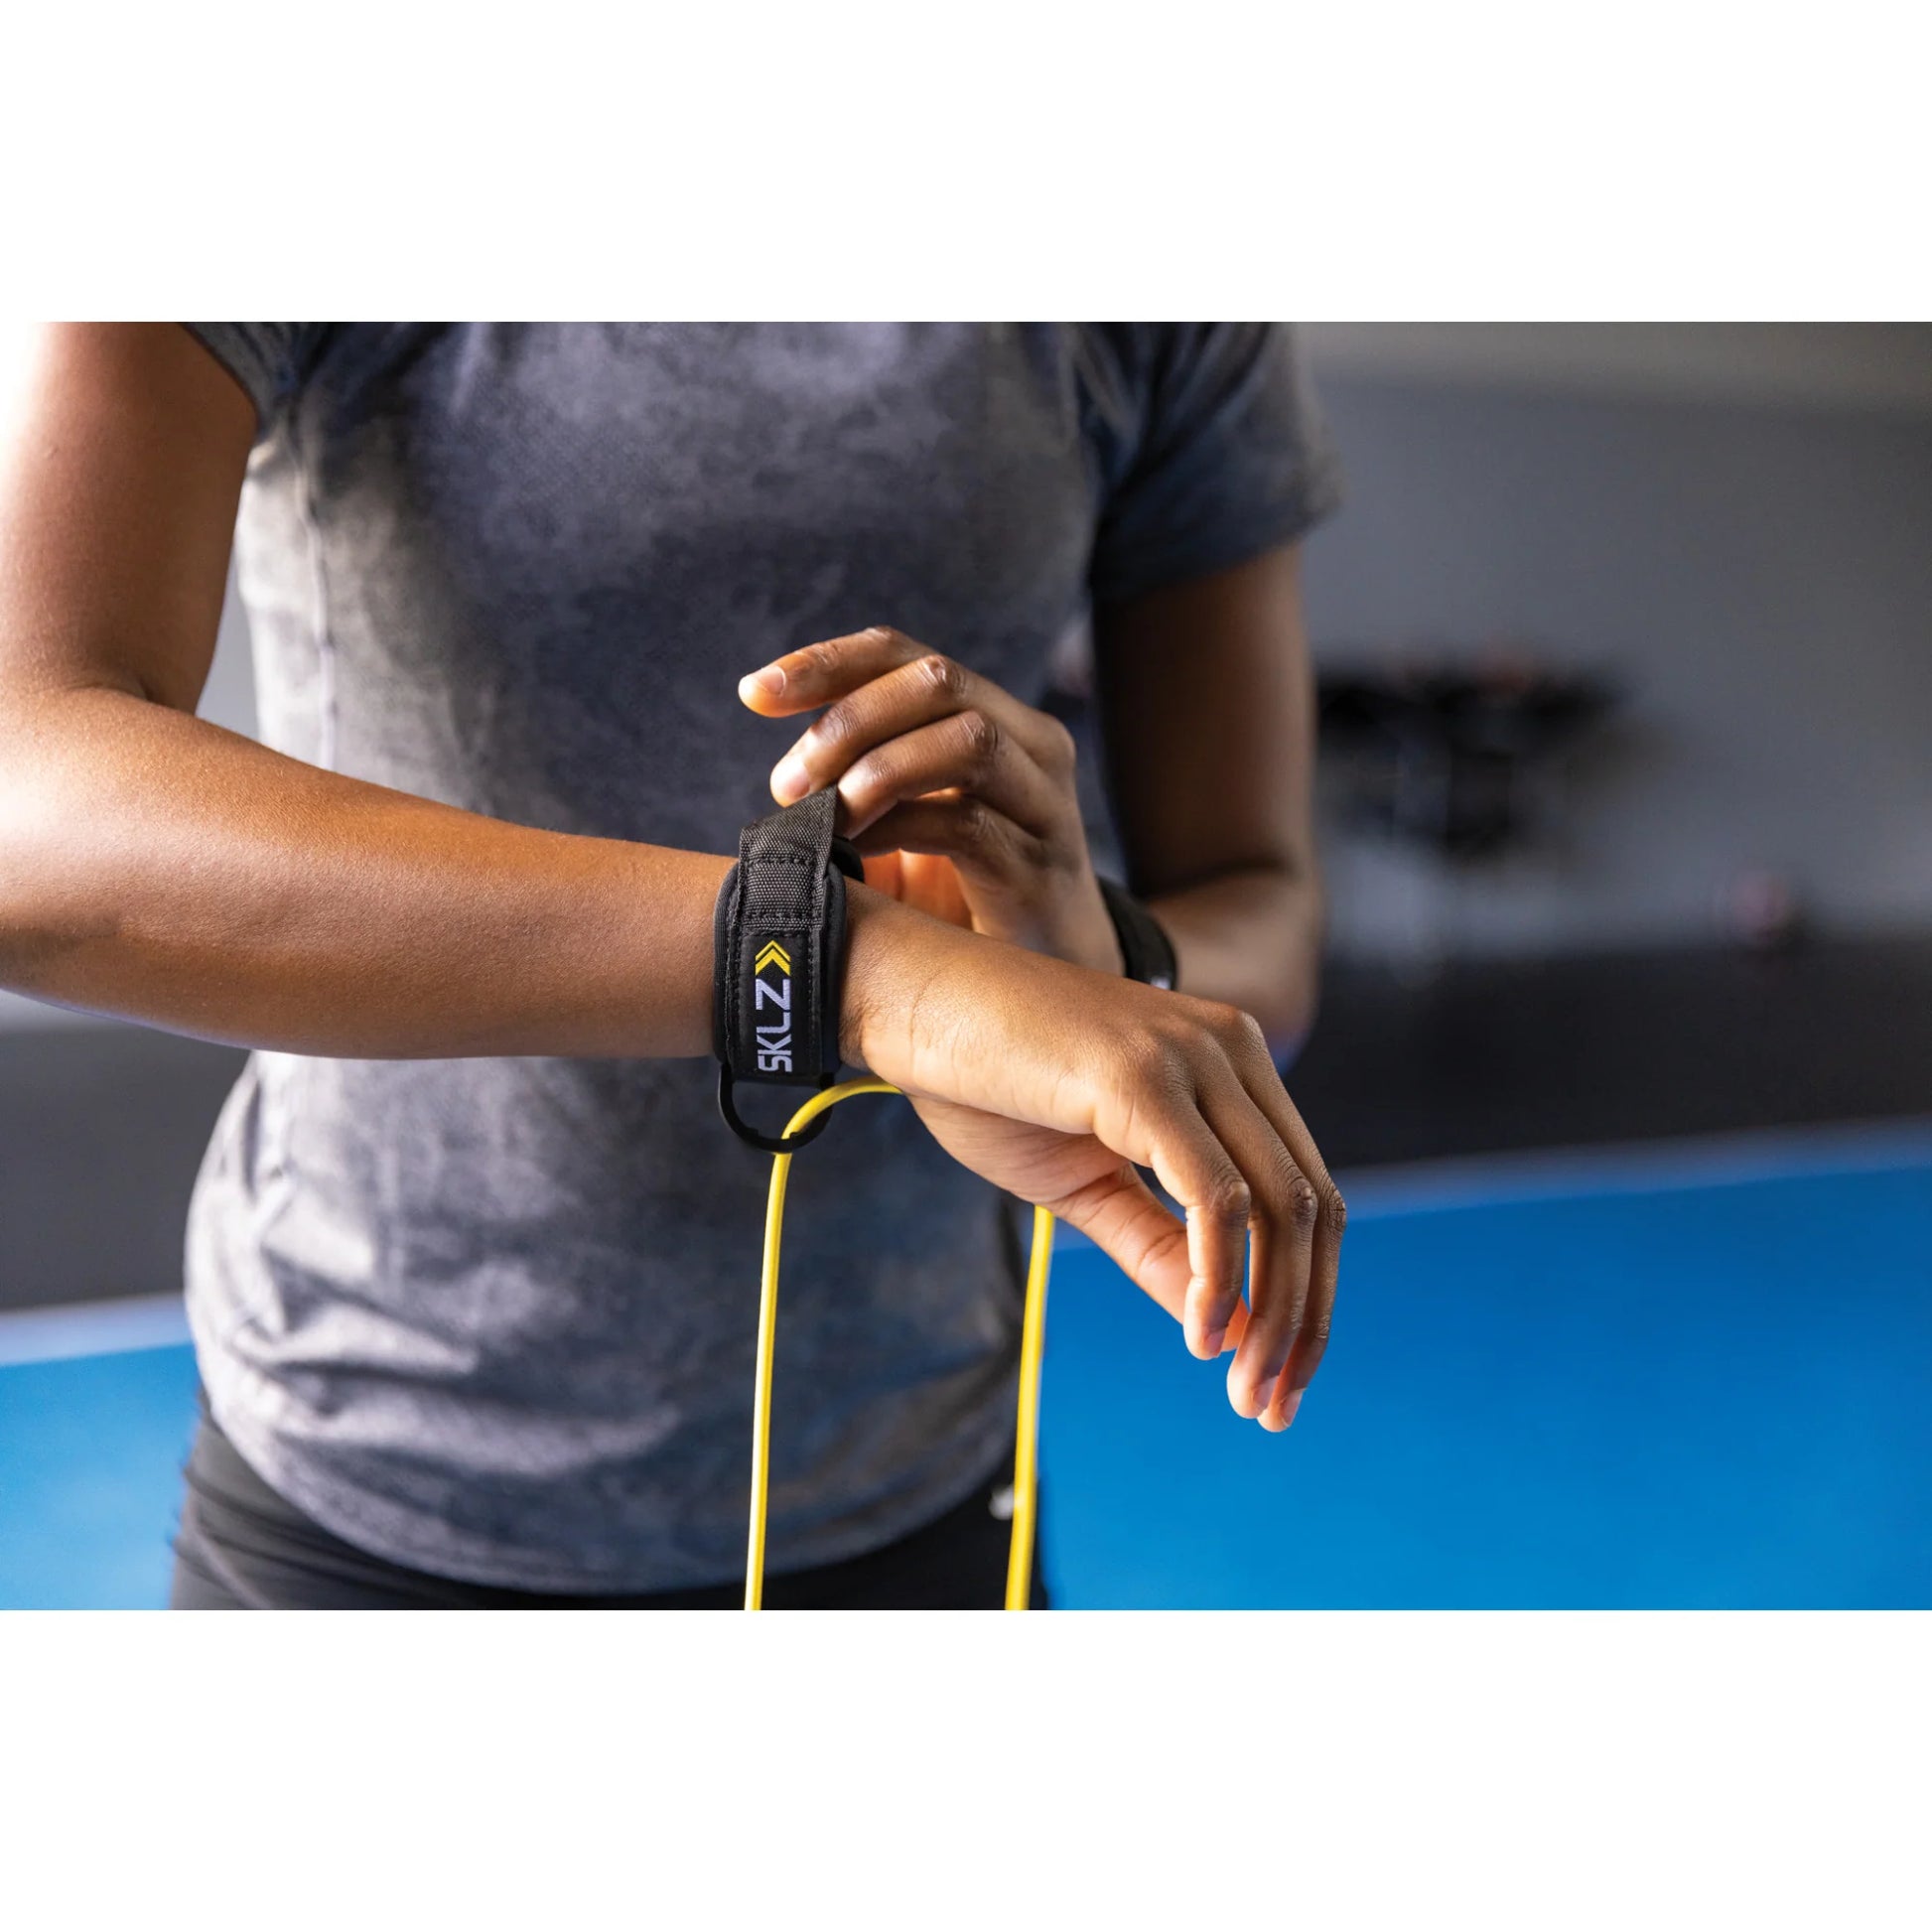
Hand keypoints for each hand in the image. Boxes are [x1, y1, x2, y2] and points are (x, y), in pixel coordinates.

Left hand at [739, 626, 1122, 972]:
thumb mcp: (917, 821)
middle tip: (787, 781)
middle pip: (938, 683)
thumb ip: (870, 781)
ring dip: (875, 769)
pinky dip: (896, 827)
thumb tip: (785, 774)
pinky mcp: (1040, 872)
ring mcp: (1045, 807)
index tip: (754, 694)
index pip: (907, 656)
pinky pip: (967, 823)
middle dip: (847, 720)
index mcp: (998, 719)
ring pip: (966, 740)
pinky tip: (854, 853)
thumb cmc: (965, 899)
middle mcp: (1034, 746)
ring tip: (824, 815)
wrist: (1046, 985)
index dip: (828, 662)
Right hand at [844, 891, 1344, 1430]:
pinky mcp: (1144, 1077)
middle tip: (1270, 1408)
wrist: (908, 999)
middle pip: (1315, 1206)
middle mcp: (1230, 1049)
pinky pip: (1215, 1197)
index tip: (1275, 1380)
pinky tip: (1199, 1335)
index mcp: (1229, 1062)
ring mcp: (1192, 1056)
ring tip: (1241, 1387)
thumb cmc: (985, 1083)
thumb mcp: (1086, 1184)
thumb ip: (1159, 1246)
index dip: (1309, 1294)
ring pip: (1282, 1206)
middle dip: (1303, 1318)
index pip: (1309, 1192)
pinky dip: (1218, 1276)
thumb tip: (1227, 1335)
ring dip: (1271, 1313)